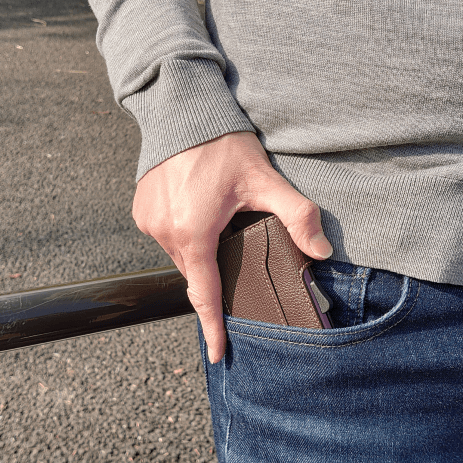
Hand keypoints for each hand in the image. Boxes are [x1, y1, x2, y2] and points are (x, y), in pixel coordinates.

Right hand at [132, 131, 332, 362]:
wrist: (181, 109)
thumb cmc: (222, 144)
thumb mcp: (265, 180)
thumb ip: (297, 216)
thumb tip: (321, 251)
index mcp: (194, 232)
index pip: (205, 294)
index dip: (213, 328)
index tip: (219, 354)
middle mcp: (165, 231)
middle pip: (195, 273)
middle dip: (213, 276)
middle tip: (233, 264)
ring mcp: (149, 221)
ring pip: (180, 255)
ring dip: (198, 251)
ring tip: (217, 226)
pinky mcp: (141, 209)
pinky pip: (165, 236)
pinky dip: (182, 234)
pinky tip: (197, 214)